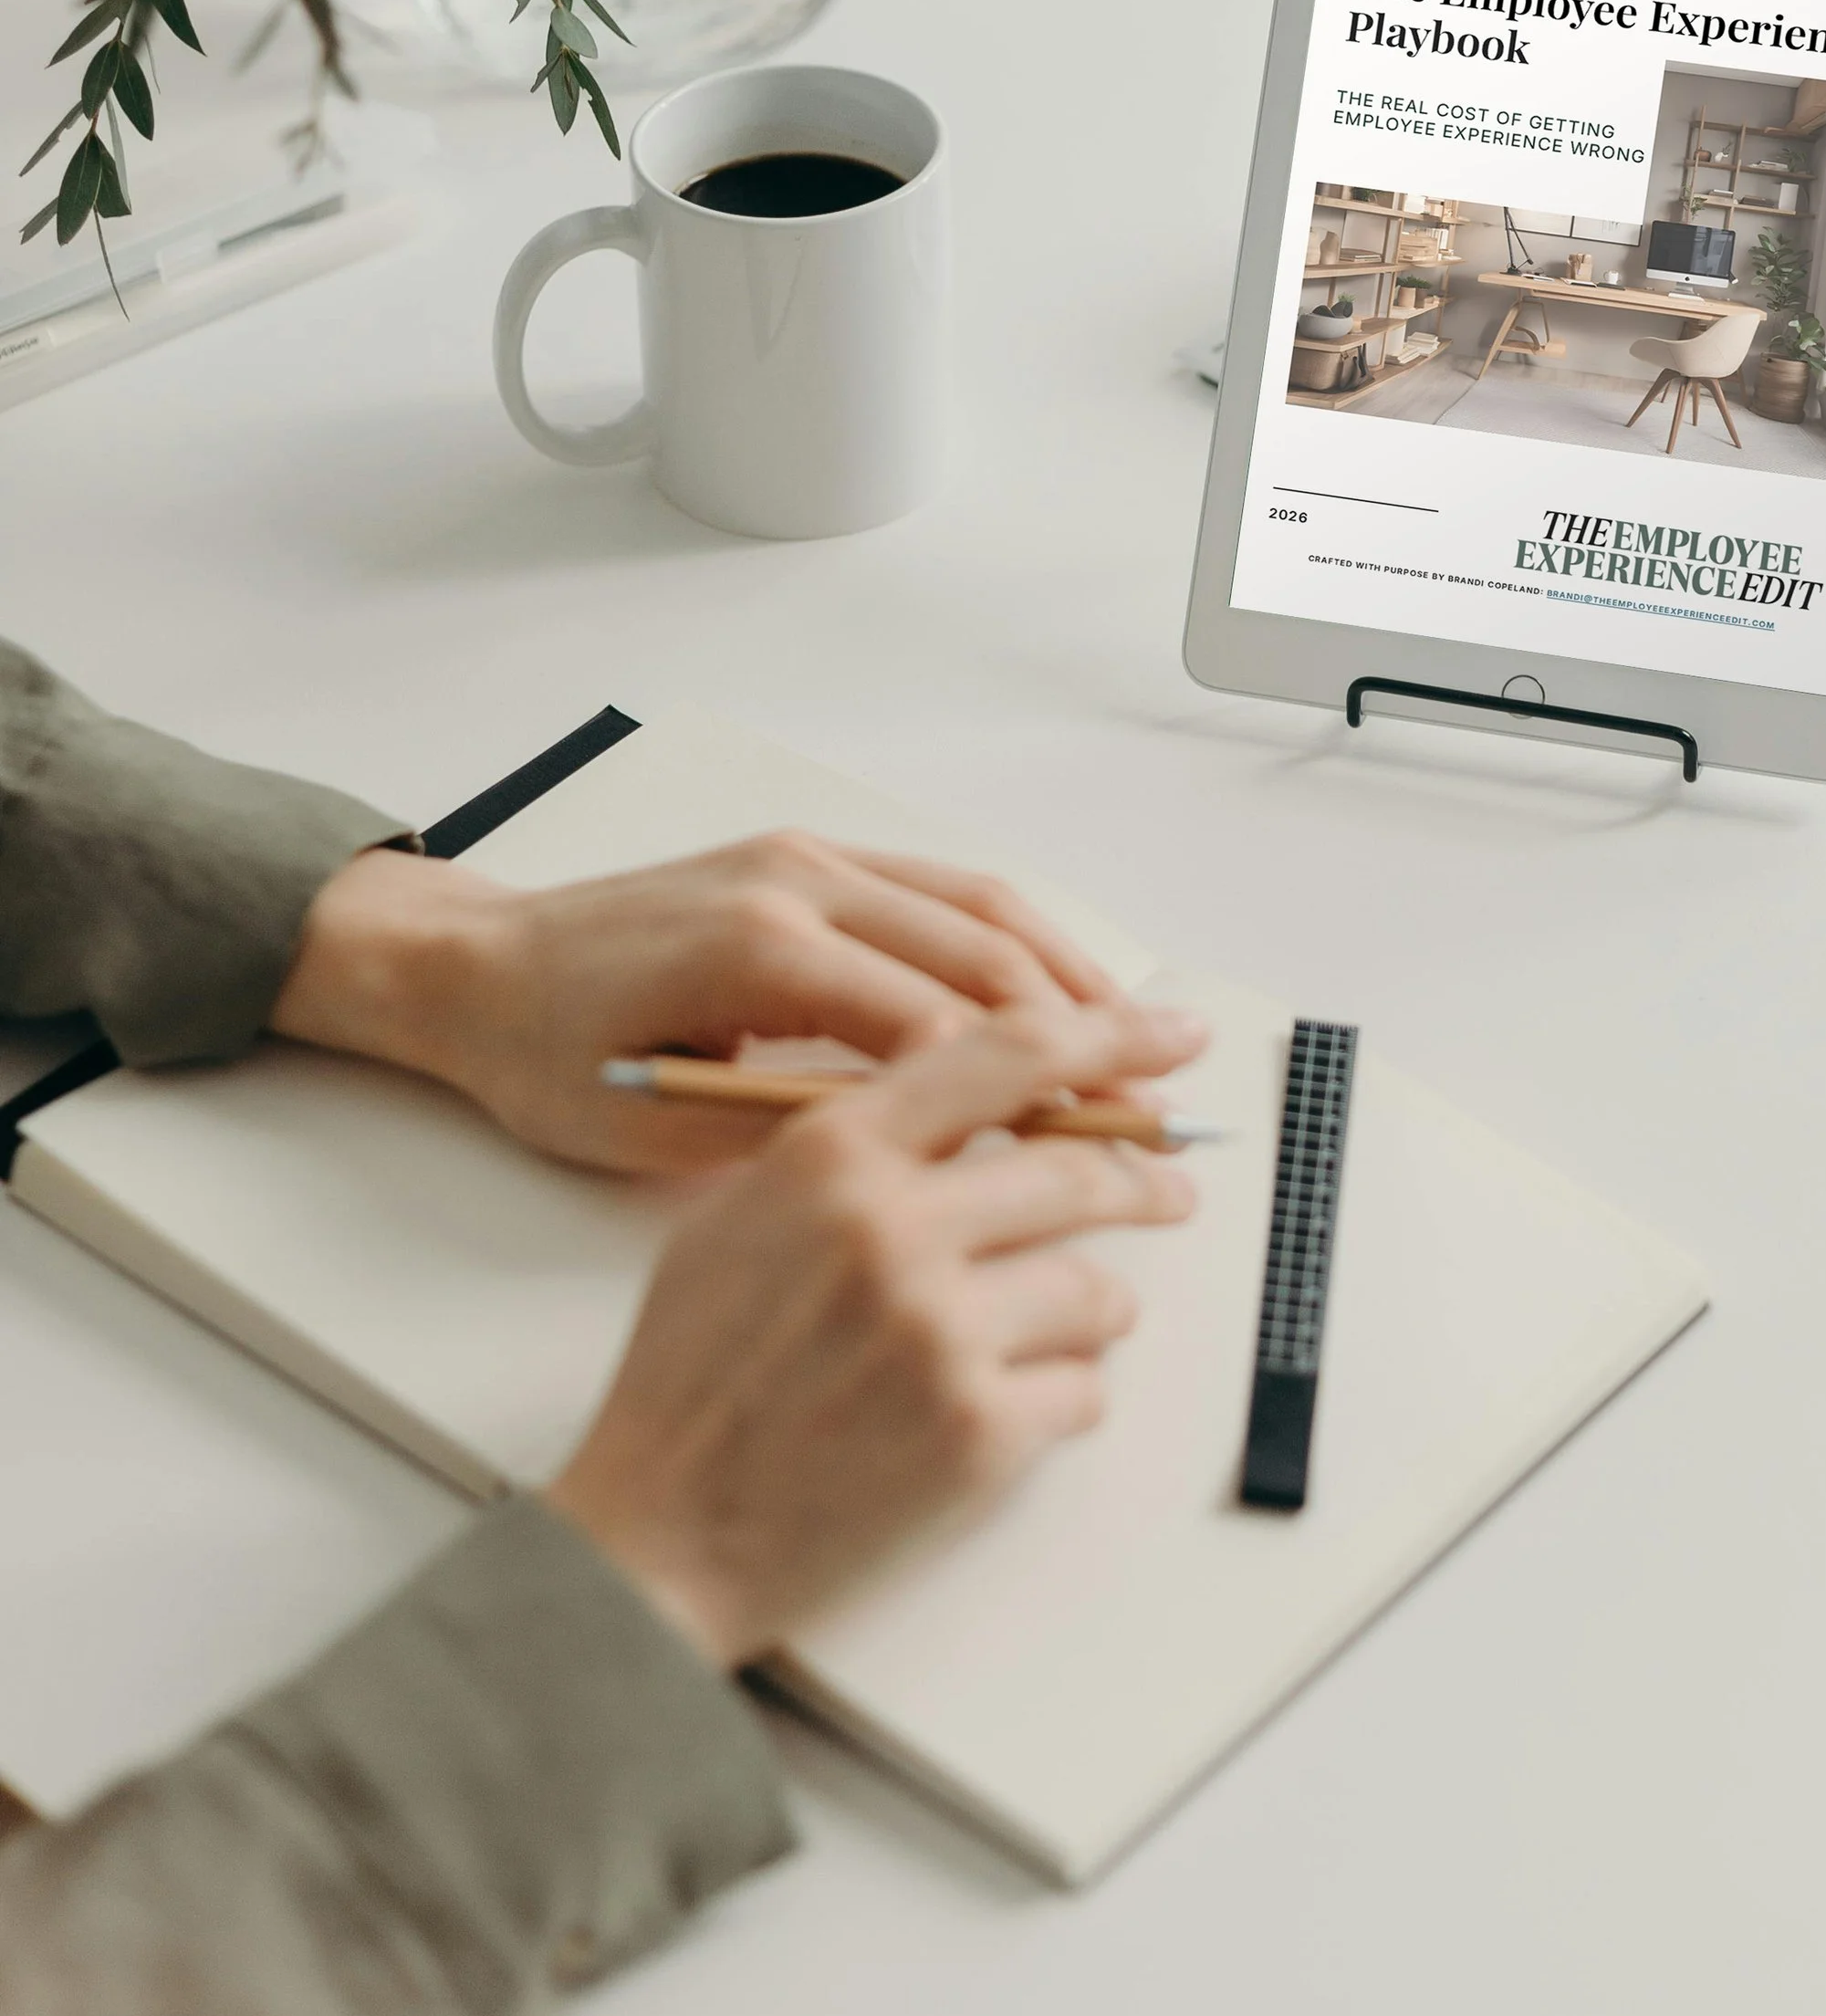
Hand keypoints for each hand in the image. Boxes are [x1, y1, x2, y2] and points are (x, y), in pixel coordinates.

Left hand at [271, 830, 1126, 1170]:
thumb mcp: (661, 1129)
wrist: (475, 967)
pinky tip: (1057, 986)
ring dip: (1067, 971)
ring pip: (977, 906)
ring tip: (1140, 1035)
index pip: (937, 1028)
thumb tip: (923, 1159)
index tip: (1096, 1147)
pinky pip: (939, 886)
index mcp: (760, 951)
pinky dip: (1013, 936)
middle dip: (1082, 1028)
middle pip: (982, 955)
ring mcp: (807, 858)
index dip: (1028, 1093)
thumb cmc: (547, 1059)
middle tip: (1159, 1091)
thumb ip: (794, 1135)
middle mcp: (798, 884)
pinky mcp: (807, 856)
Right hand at [546, 999, 1208, 1665]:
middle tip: (1170, 1191)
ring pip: (1097, 1291)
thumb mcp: (742, 1214)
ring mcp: (940, 1334)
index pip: (1008, 1055)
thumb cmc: (695, 1376)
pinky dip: (1061, 1401)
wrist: (661, 1532)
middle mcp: (893, 1230)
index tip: (1171, 1035)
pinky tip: (1004, 1413)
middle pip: (1078, 1171)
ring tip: (1058, 1331)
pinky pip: (1083, 1392)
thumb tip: (973, 1096)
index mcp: (832, 1156)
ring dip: (1096, 1310)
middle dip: (1143, 1182)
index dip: (1109, 1038)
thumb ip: (856, 1145)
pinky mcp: (977, 1433)